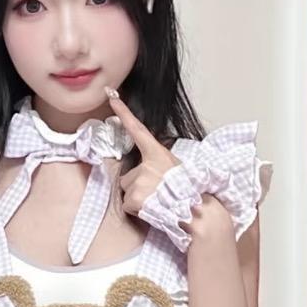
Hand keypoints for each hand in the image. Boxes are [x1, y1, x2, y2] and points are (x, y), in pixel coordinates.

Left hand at [104, 85, 180, 217]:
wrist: (195, 210)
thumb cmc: (188, 190)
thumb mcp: (175, 167)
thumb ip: (157, 163)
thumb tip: (147, 168)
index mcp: (157, 154)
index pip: (137, 129)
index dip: (123, 112)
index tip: (111, 95)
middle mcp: (146, 165)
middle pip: (128, 176)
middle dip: (138, 186)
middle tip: (158, 193)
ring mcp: (140, 181)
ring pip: (128, 190)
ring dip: (139, 198)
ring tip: (158, 202)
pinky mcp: (135, 197)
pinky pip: (128, 204)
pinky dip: (137, 210)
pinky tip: (152, 209)